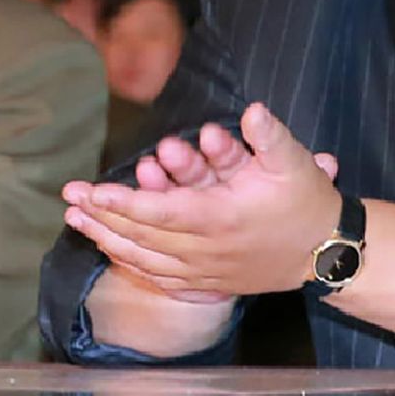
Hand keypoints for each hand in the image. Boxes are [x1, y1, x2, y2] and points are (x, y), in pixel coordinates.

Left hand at [64, 103, 341, 297]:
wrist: (325, 253)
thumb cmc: (307, 203)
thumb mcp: (295, 163)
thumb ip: (270, 136)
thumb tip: (251, 110)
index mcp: (220, 219)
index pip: (159, 214)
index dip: (122, 203)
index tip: (90, 191)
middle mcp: (206, 251)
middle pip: (141, 237)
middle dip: (101, 217)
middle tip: (69, 200)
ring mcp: (205, 272)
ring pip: (145, 260)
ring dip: (107, 240)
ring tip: (76, 223)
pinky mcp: (209, 285)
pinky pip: (160, 279)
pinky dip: (131, 264)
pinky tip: (111, 251)